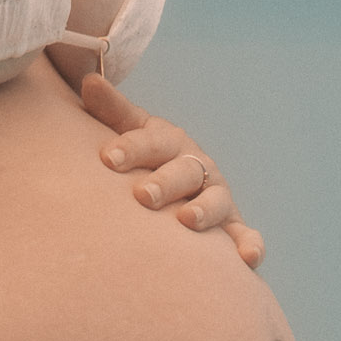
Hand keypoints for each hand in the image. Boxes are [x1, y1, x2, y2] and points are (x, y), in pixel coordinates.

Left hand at [78, 74, 265, 269]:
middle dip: (165, 182)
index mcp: (171, 143)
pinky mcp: (232, 225)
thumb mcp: (133, 132)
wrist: (180, 181)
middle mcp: (197, 167)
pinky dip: (251, 245)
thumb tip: (89, 81)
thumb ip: (112, 112)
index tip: (107, 158)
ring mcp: (217, 195)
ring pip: (215, 200)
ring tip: (186, 220)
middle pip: (185, 172)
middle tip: (142, 195)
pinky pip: (244, 235)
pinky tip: (247, 259)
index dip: (131, 148)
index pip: (151, 142)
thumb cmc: (149, 157)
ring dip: (204, 209)